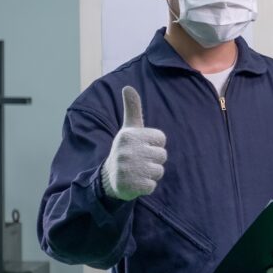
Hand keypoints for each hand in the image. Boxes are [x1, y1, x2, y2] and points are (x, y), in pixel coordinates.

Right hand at [100, 86, 167, 200]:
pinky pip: (152, 186)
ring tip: (137, 171)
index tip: (141, 146)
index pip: (161, 139)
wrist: (109, 178)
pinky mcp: (131, 186)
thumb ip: (132, 109)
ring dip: (151, 174)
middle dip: (154, 160)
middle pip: (162, 155)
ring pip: (159, 171)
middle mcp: (128, 151)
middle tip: (139, 161)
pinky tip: (135, 182)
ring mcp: (128, 169)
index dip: (154, 144)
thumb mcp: (128, 128)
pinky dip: (146, 186)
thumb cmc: (125, 149)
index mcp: (130, 135)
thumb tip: (128, 87)